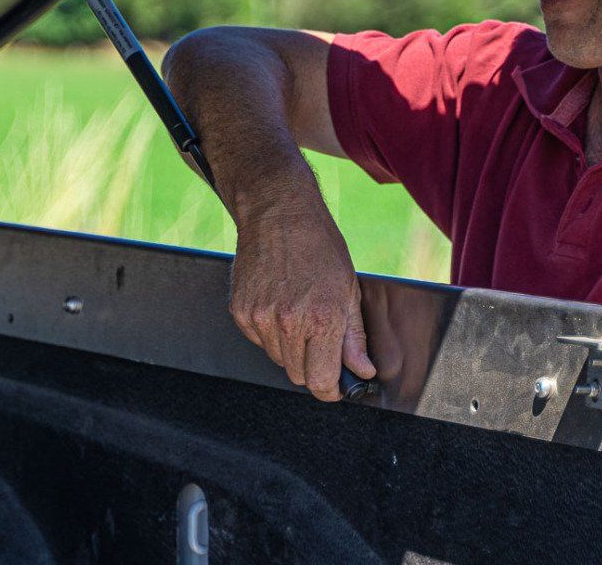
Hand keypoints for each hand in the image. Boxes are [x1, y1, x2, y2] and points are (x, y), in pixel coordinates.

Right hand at [228, 208, 375, 400]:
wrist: (278, 212)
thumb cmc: (318, 244)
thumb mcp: (348, 289)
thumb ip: (354, 336)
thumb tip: (362, 370)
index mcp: (322, 319)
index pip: (322, 382)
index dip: (331, 389)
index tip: (335, 385)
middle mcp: (288, 322)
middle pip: (299, 376)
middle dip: (313, 367)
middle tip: (320, 339)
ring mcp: (260, 318)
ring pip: (278, 360)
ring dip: (290, 349)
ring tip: (298, 313)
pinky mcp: (240, 311)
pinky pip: (258, 341)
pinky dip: (269, 332)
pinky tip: (278, 304)